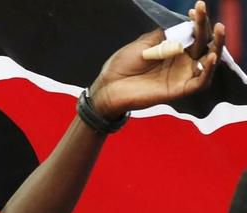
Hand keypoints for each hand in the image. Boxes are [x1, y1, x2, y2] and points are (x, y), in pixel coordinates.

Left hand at [89, 1, 225, 119]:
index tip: (196, 8)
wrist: (107, 87)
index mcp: (173, 48)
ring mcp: (182, 75)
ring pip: (208, 61)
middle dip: (205, 26)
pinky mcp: (179, 90)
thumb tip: (183, 23)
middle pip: (203, 43)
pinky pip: (200, 81)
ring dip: (217, 45)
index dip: (196, 20)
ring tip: (219, 30)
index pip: (192, 32)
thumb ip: (164, 35)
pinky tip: (210, 56)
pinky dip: (208, 70)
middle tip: (203, 12)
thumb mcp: (143, 44)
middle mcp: (181, 61)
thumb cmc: (122, 66)